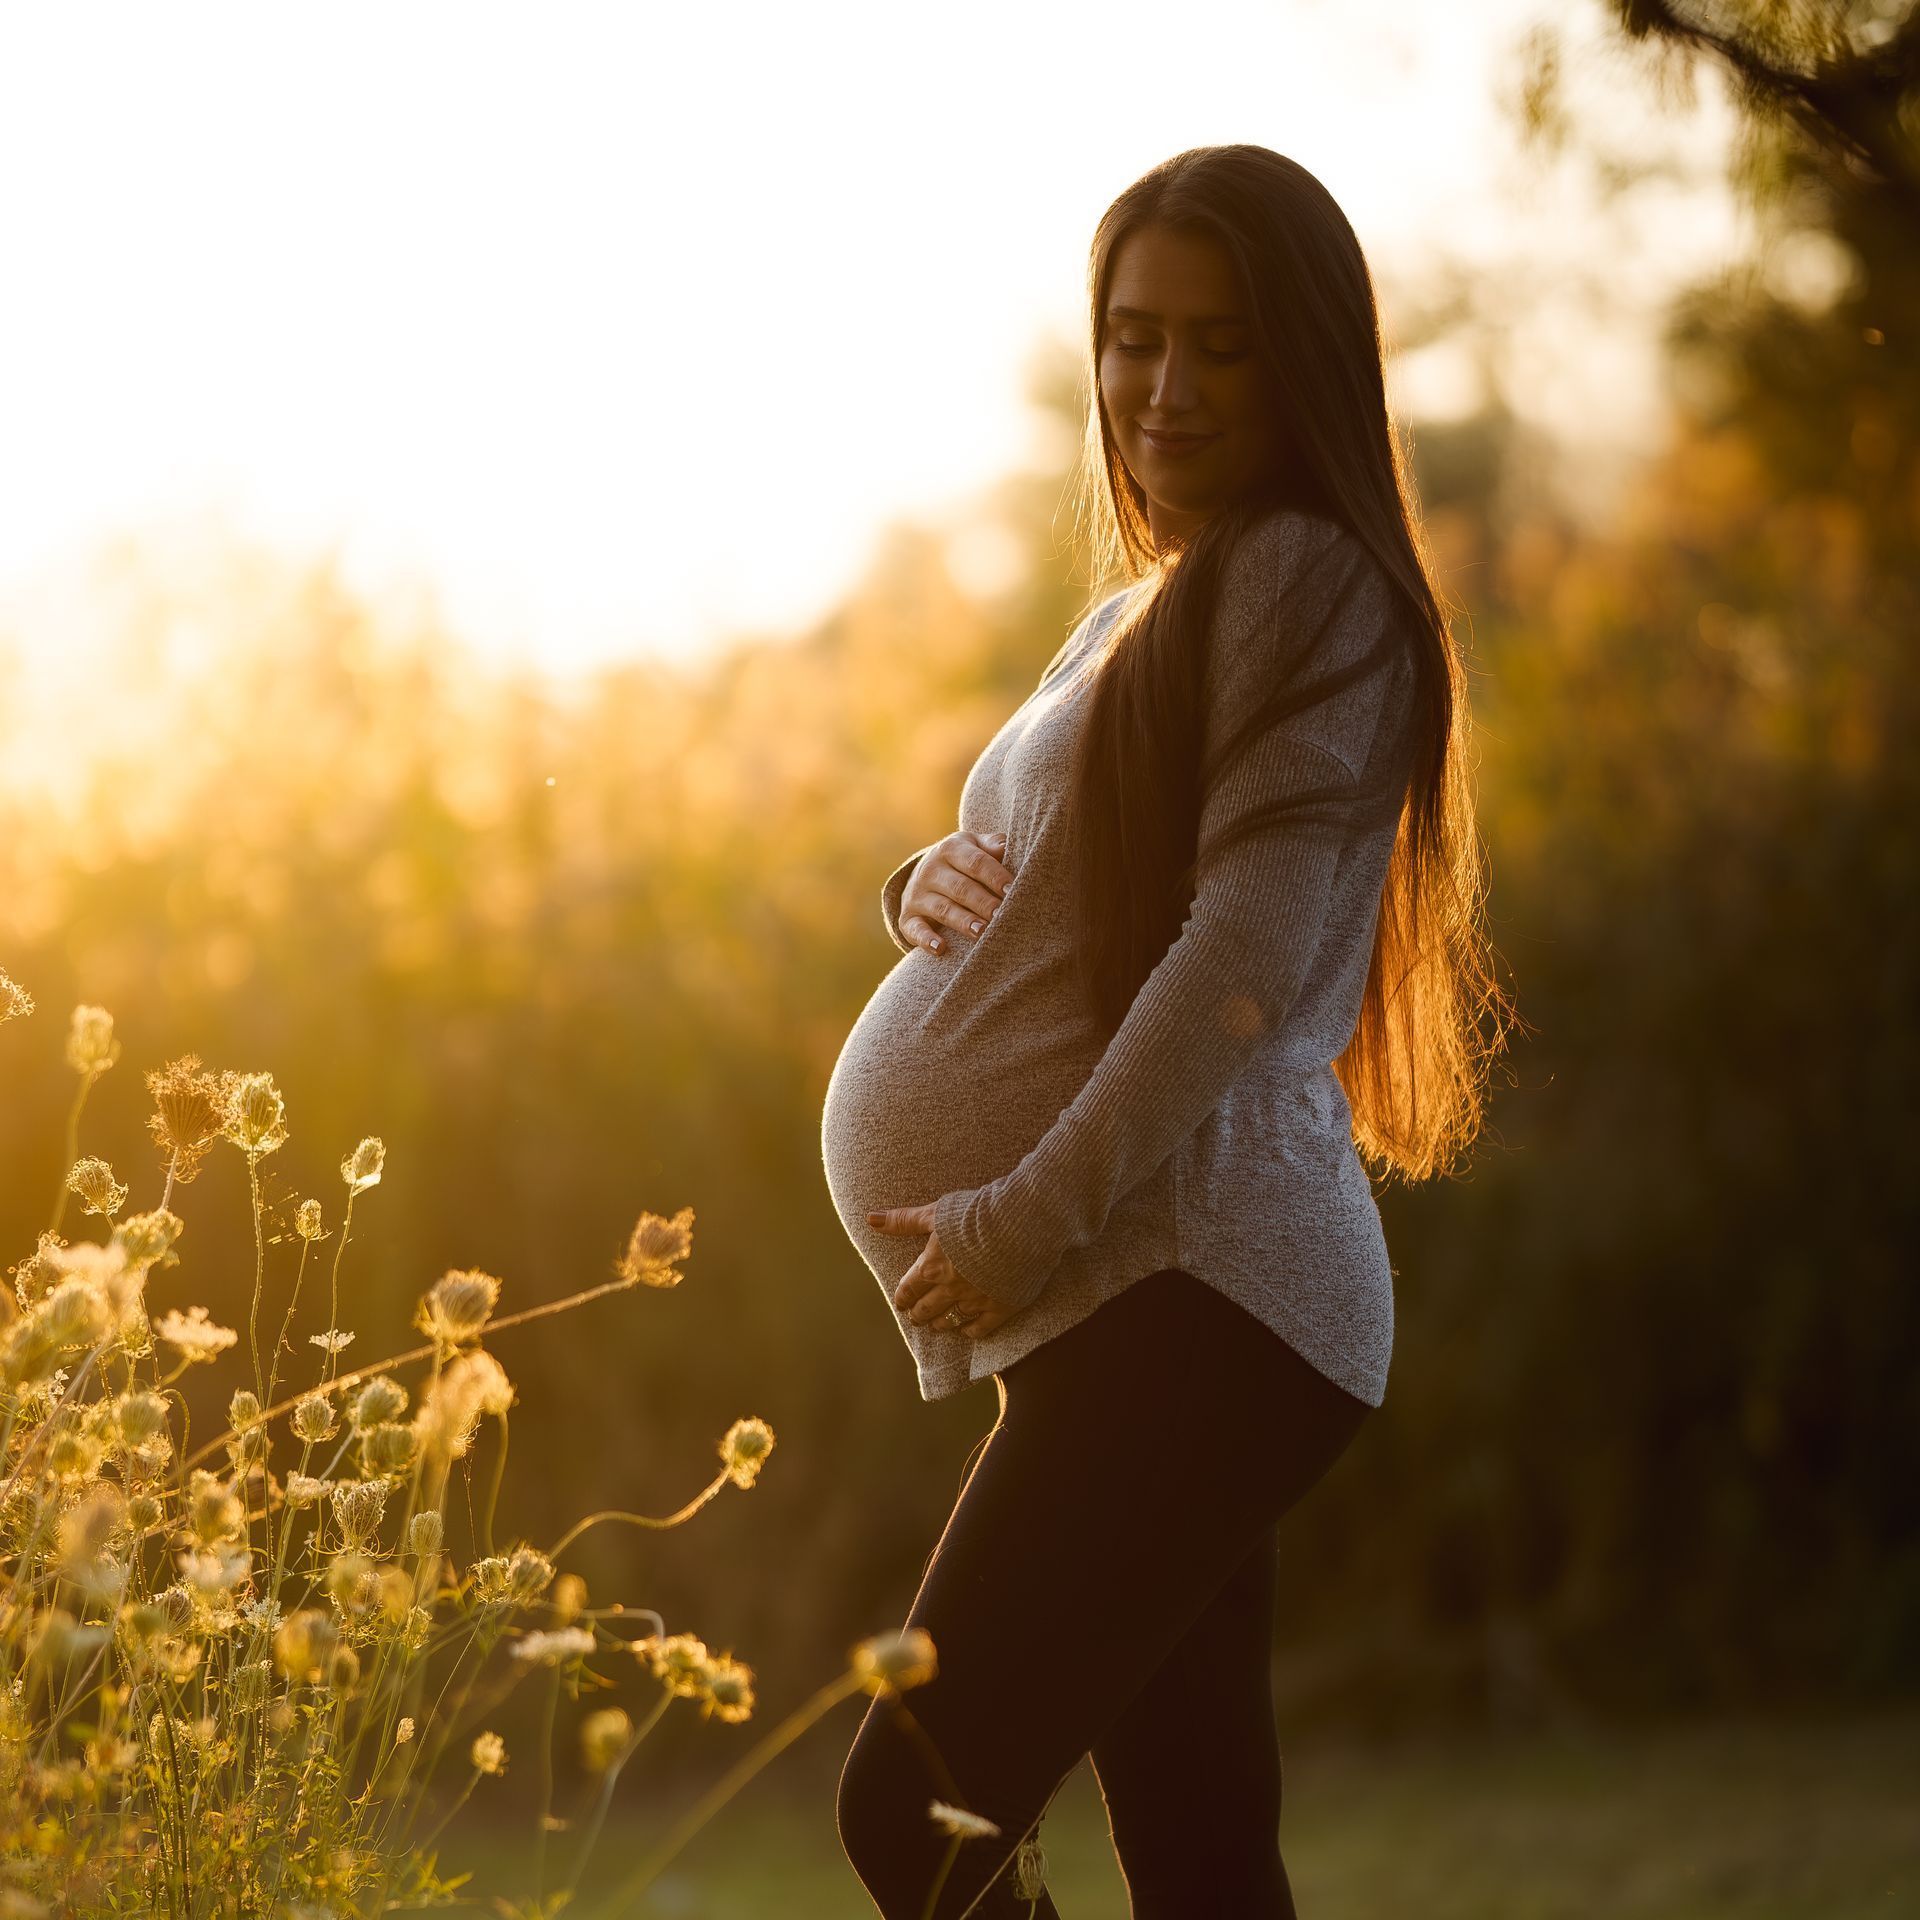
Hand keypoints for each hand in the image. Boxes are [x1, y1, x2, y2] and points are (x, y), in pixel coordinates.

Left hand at [867, 1200, 1016, 1340]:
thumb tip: (871, 1219)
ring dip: (940, 1324)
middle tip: (916, 1317)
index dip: (902, 1298)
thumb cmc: (975, 1213)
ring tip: (938, 1325)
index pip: (908, 1290)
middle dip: (918, 1314)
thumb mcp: (935, 1212)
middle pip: (926, 1310)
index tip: (901, 1302)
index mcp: (931, 1267)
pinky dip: (970, 1331)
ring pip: (951, 1321)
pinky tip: (967, 1330)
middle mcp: (950, 1289)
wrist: (1019, 1222)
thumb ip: (903, 1221)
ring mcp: (976, 1300)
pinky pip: (981, 1329)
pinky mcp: (1001, 1306)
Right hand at [900, 830, 1013, 954]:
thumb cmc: (963, 861)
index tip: (1013, 890)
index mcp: (950, 849)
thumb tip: (1006, 846)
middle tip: (1002, 915)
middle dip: (983, 902)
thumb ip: (993, 845)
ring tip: (982, 932)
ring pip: (943, 909)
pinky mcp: (907, 918)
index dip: (995, 876)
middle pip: (960, 888)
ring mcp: (917, 895)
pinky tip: (940, 949)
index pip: (975, 862)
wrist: (923, 872)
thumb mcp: (975, 847)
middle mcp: (930, 870)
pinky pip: (915, 929)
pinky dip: (925, 939)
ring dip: (963, 921)